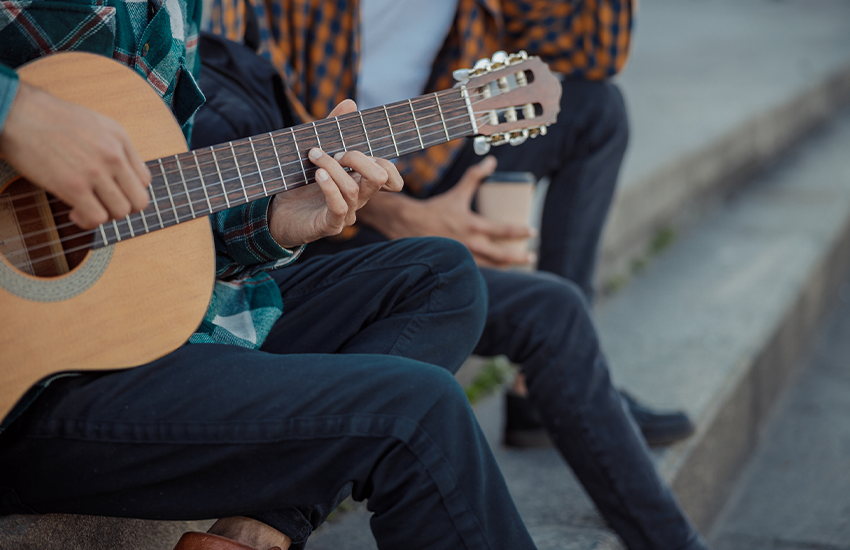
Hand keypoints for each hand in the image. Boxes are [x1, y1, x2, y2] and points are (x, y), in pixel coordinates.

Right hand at [0, 82, 150, 228]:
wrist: (17, 113)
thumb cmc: (49, 118)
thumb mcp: (95, 124)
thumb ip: (113, 147)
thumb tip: (121, 176)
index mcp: (121, 139)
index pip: (145, 180)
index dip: (129, 191)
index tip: (111, 191)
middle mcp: (113, 155)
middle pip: (139, 201)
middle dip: (122, 208)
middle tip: (101, 204)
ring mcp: (95, 171)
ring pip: (121, 212)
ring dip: (104, 216)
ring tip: (85, 207)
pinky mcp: (73, 186)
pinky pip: (97, 218)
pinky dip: (87, 221)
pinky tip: (74, 212)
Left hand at [268, 99, 403, 247]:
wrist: (277, 216)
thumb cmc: (299, 185)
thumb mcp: (316, 155)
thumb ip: (333, 131)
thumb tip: (351, 103)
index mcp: (360, 183)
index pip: (391, 177)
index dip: (386, 163)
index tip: (356, 150)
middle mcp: (359, 199)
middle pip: (379, 178)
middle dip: (358, 158)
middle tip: (335, 153)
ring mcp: (346, 213)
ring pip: (354, 189)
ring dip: (333, 167)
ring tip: (314, 156)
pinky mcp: (330, 225)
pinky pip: (339, 206)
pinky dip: (329, 187)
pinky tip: (318, 175)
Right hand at [359, 156, 534, 267]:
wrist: (410, 226)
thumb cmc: (436, 209)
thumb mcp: (457, 192)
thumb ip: (475, 176)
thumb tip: (491, 161)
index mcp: (472, 225)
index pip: (503, 230)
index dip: (521, 231)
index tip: (533, 232)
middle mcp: (470, 243)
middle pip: (501, 254)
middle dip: (519, 257)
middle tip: (531, 257)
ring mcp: (463, 256)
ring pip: (491, 265)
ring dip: (507, 265)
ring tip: (518, 264)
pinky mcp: (457, 263)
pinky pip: (478, 269)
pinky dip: (490, 269)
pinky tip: (498, 269)